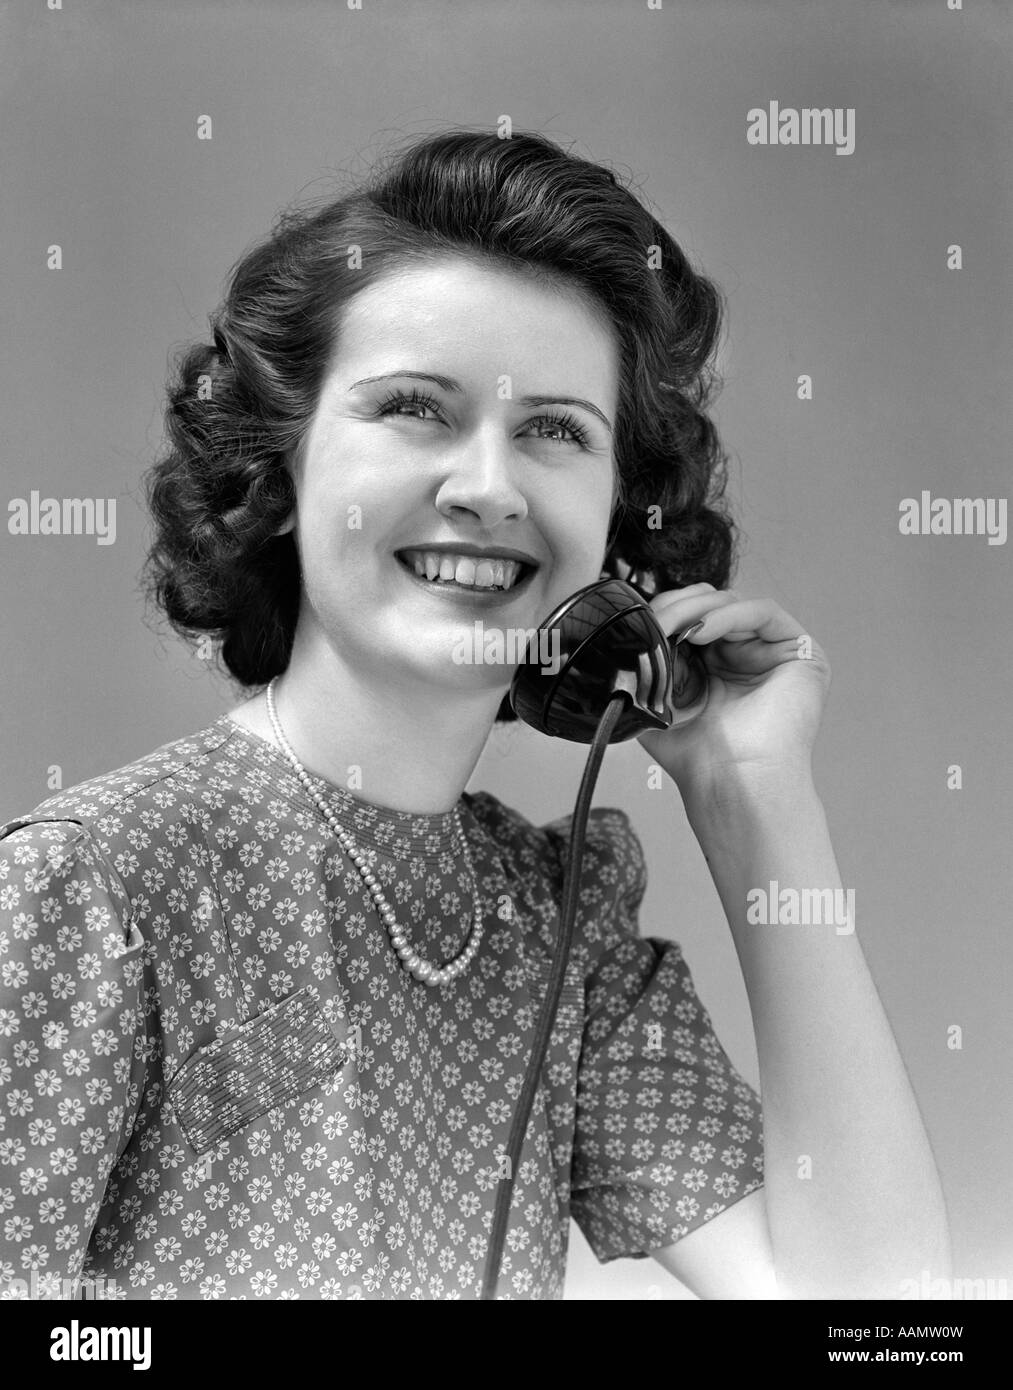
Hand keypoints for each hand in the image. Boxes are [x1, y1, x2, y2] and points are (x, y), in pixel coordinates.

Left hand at [636, 584, 831, 797]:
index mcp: (718, 664)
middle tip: (652, 622)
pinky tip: (701, 632)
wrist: (729, 783)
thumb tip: (631, 627)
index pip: (692, 617)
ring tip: (669, 628)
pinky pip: (763, 612)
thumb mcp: (657, 697)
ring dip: (695, 610)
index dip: (666, 611)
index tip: (639, 622)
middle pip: (711, 604)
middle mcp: (749, 655)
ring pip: (733, 603)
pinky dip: (727, 615)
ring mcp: (775, 652)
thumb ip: (649, 662)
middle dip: (677, 606)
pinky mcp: (802, 652)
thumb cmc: (697, 756)